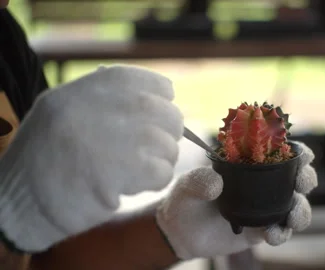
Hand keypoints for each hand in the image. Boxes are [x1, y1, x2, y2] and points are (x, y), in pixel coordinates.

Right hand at [0, 65, 183, 251]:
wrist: (14, 204)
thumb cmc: (47, 160)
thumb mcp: (64, 113)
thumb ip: (105, 101)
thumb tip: (160, 98)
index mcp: (79, 92)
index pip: (142, 81)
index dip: (161, 96)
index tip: (162, 110)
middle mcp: (89, 110)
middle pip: (161, 111)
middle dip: (170, 130)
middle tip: (161, 145)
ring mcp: (99, 141)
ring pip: (164, 143)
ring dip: (164, 158)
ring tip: (146, 168)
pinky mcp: (108, 176)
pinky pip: (158, 171)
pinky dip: (157, 179)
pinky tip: (138, 183)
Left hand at [156, 142, 317, 259]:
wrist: (181, 233)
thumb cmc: (186, 199)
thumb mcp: (187, 185)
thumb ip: (199, 180)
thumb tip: (217, 184)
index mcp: (250, 165)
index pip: (281, 153)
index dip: (298, 152)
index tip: (303, 155)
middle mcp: (263, 185)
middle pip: (297, 178)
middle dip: (307, 179)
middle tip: (302, 183)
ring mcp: (266, 208)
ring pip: (297, 207)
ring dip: (302, 211)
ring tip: (292, 218)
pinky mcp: (262, 231)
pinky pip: (281, 231)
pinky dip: (282, 233)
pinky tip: (272, 235)